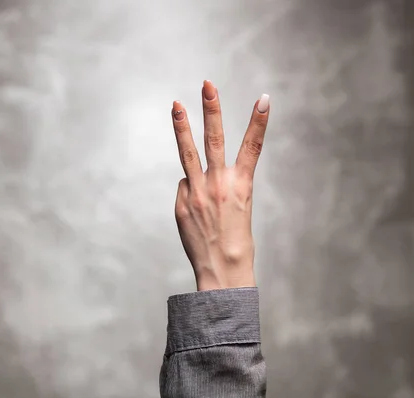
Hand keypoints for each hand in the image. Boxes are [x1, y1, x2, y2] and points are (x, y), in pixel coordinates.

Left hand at [171, 80, 269, 290]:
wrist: (222, 271)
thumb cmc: (235, 242)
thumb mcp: (238, 209)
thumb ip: (217, 186)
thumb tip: (190, 175)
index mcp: (242, 186)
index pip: (253, 147)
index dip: (259, 122)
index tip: (264, 98)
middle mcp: (219, 185)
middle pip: (214, 139)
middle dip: (212, 109)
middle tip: (207, 84)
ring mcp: (197, 192)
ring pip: (188, 153)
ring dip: (182, 126)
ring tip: (175, 104)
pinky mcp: (181, 203)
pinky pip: (184, 187)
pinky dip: (189, 192)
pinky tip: (196, 212)